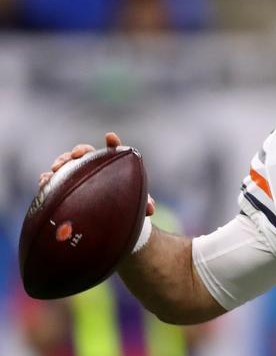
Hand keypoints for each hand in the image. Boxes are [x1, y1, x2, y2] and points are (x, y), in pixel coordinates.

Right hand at [38, 132, 154, 215]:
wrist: (111, 218)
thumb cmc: (127, 206)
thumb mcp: (137, 206)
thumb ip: (144, 204)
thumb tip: (151, 209)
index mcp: (114, 167)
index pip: (114, 152)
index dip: (113, 143)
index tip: (110, 137)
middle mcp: (96, 168)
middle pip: (87, 153)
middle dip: (80, 150)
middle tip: (75, 155)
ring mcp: (80, 175)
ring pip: (69, 163)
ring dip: (61, 162)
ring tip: (54, 169)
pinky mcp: (67, 186)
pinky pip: (56, 179)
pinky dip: (49, 178)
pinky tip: (43, 181)